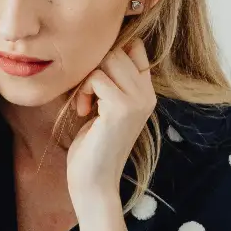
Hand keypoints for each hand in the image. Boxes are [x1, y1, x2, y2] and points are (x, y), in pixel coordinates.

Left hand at [66, 39, 155, 221]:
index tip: (92, 79)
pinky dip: (83, 92)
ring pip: (107, 60)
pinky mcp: (122, 108)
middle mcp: (147, 94)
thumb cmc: (92, 147)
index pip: (135, 48)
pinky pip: (97, 78)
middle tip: (84, 95)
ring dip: (86, 80)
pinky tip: (83, 112)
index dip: (109, 54)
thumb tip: (99, 49)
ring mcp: (138, 101)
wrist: (94, 182)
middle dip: (92, 68)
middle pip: (117, 50)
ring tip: (84, 104)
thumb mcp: (104, 108)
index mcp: (146, 92)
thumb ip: (108, 82)